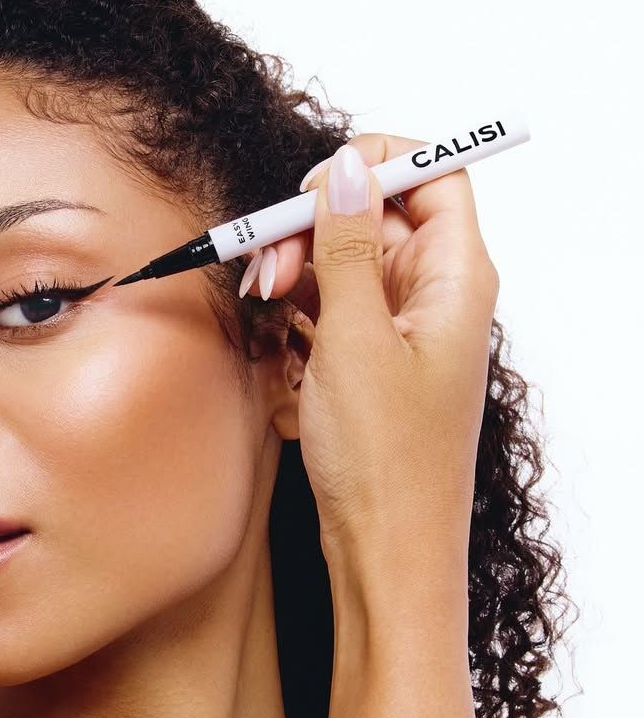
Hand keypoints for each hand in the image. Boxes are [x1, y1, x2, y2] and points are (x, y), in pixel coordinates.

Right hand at [244, 137, 499, 602]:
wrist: (385, 553)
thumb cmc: (388, 462)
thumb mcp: (355, 338)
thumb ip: (347, 245)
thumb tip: (349, 168)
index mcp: (455, 278)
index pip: (435, 174)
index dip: (378, 164)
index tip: (317, 186)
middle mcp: (434, 295)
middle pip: (375, 215)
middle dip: (313, 226)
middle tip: (268, 262)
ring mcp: (399, 329)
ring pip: (342, 261)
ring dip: (295, 271)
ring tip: (261, 303)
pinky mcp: (368, 360)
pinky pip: (328, 308)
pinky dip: (295, 313)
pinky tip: (273, 340)